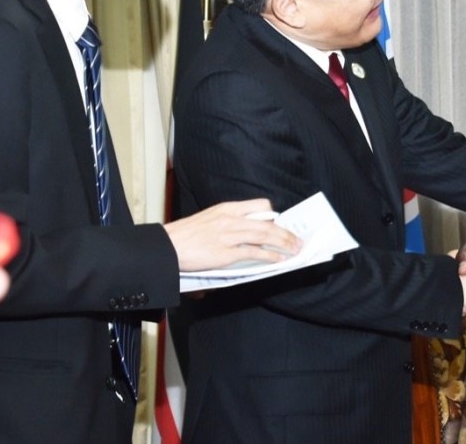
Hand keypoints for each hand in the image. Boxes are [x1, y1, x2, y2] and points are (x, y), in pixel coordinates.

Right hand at [163, 199, 301, 271]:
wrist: (168, 246)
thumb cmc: (186, 234)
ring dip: (284, 243)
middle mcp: (231, 219)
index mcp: (227, 208)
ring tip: (294, 250)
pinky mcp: (226, 253)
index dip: (274, 216)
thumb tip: (245, 232)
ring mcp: (229, 236)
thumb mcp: (209, 218)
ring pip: (265, 236)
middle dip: (286, 232)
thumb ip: (228, 221)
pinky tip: (278, 260)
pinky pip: (254, 253)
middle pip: (268, 223)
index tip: (282, 224)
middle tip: (297, 240)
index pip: (260, 205)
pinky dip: (270, 256)